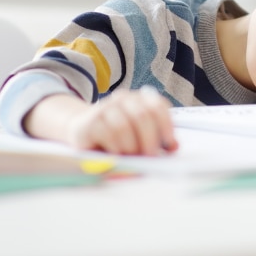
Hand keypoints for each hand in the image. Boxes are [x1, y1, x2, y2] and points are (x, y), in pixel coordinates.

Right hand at [64, 87, 178, 155]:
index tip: (169, 145)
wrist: (81, 131)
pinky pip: (108, 135)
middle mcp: (122, 98)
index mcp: (139, 99)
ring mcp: (105, 107)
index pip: (158, 105)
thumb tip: (174, 147)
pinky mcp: (90, 121)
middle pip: (142, 116)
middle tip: (150, 157)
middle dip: (149, 140)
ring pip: (124, 126)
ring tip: (131, 156)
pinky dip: (116, 149)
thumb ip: (157, 139)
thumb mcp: (138, 136)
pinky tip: (116, 154)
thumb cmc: (116, 137)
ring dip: (131, 147)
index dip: (166, 126)